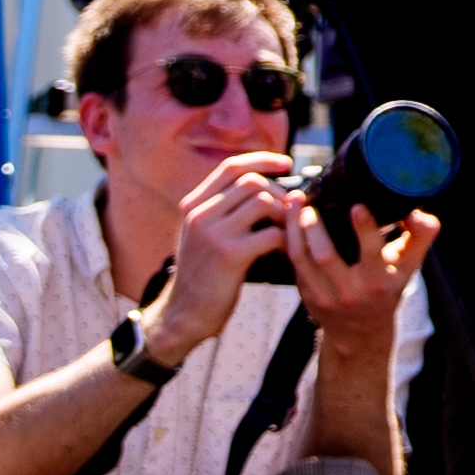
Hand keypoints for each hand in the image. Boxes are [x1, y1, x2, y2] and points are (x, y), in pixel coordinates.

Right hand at [156, 156, 304, 359]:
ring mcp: (213, 233)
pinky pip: (272, 234)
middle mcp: (199, 214)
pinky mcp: (230, 255)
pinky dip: (286, 240)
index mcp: (192, 205)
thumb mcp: (202, 235)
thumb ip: (223, 210)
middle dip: (279, 192)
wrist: (185, 314)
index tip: (286, 163)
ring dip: (284, 215)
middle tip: (290, 211)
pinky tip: (285, 251)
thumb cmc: (203, 275)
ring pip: (263, 202)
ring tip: (287, 231)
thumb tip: (265, 187)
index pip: (231, 167)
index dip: (262, 160)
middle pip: (252, 182)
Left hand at [281, 191, 434, 352]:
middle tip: (308, 201)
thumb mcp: (408, 267)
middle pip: (326, 255)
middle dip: (314, 226)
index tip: (357, 206)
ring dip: (294, 229)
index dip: (365, 229)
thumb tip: (418, 213)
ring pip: (302, 257)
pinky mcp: (306, 294)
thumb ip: (421, 237)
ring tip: (294, 203)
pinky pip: (293, 264)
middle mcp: (350, 291)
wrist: (360, 332)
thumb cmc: (386, 290)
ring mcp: (324, 295)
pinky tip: (287, 220)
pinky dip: (288, 240)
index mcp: (379, 282)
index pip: (372, 254)